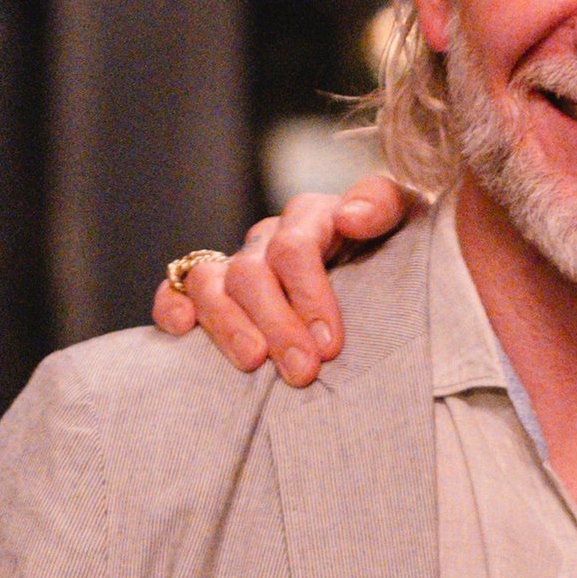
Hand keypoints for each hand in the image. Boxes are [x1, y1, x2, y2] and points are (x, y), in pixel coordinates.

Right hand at [150, 176, 417, 383]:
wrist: (385, 267)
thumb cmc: (395, 250)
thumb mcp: (403, 218)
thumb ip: (383, 205)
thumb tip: (349, 217)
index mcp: (313, 217)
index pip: (296, 247)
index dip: (309, 295)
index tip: (329, 345)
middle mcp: (269, 237)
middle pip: (253, 272)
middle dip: (277, 325)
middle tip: (303, 372)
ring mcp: (238, 261)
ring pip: (211, 281)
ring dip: (228, 325)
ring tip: (253, 364)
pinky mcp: (213, 286)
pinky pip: (178, 286)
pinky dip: (172, 305)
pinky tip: (182, 329)